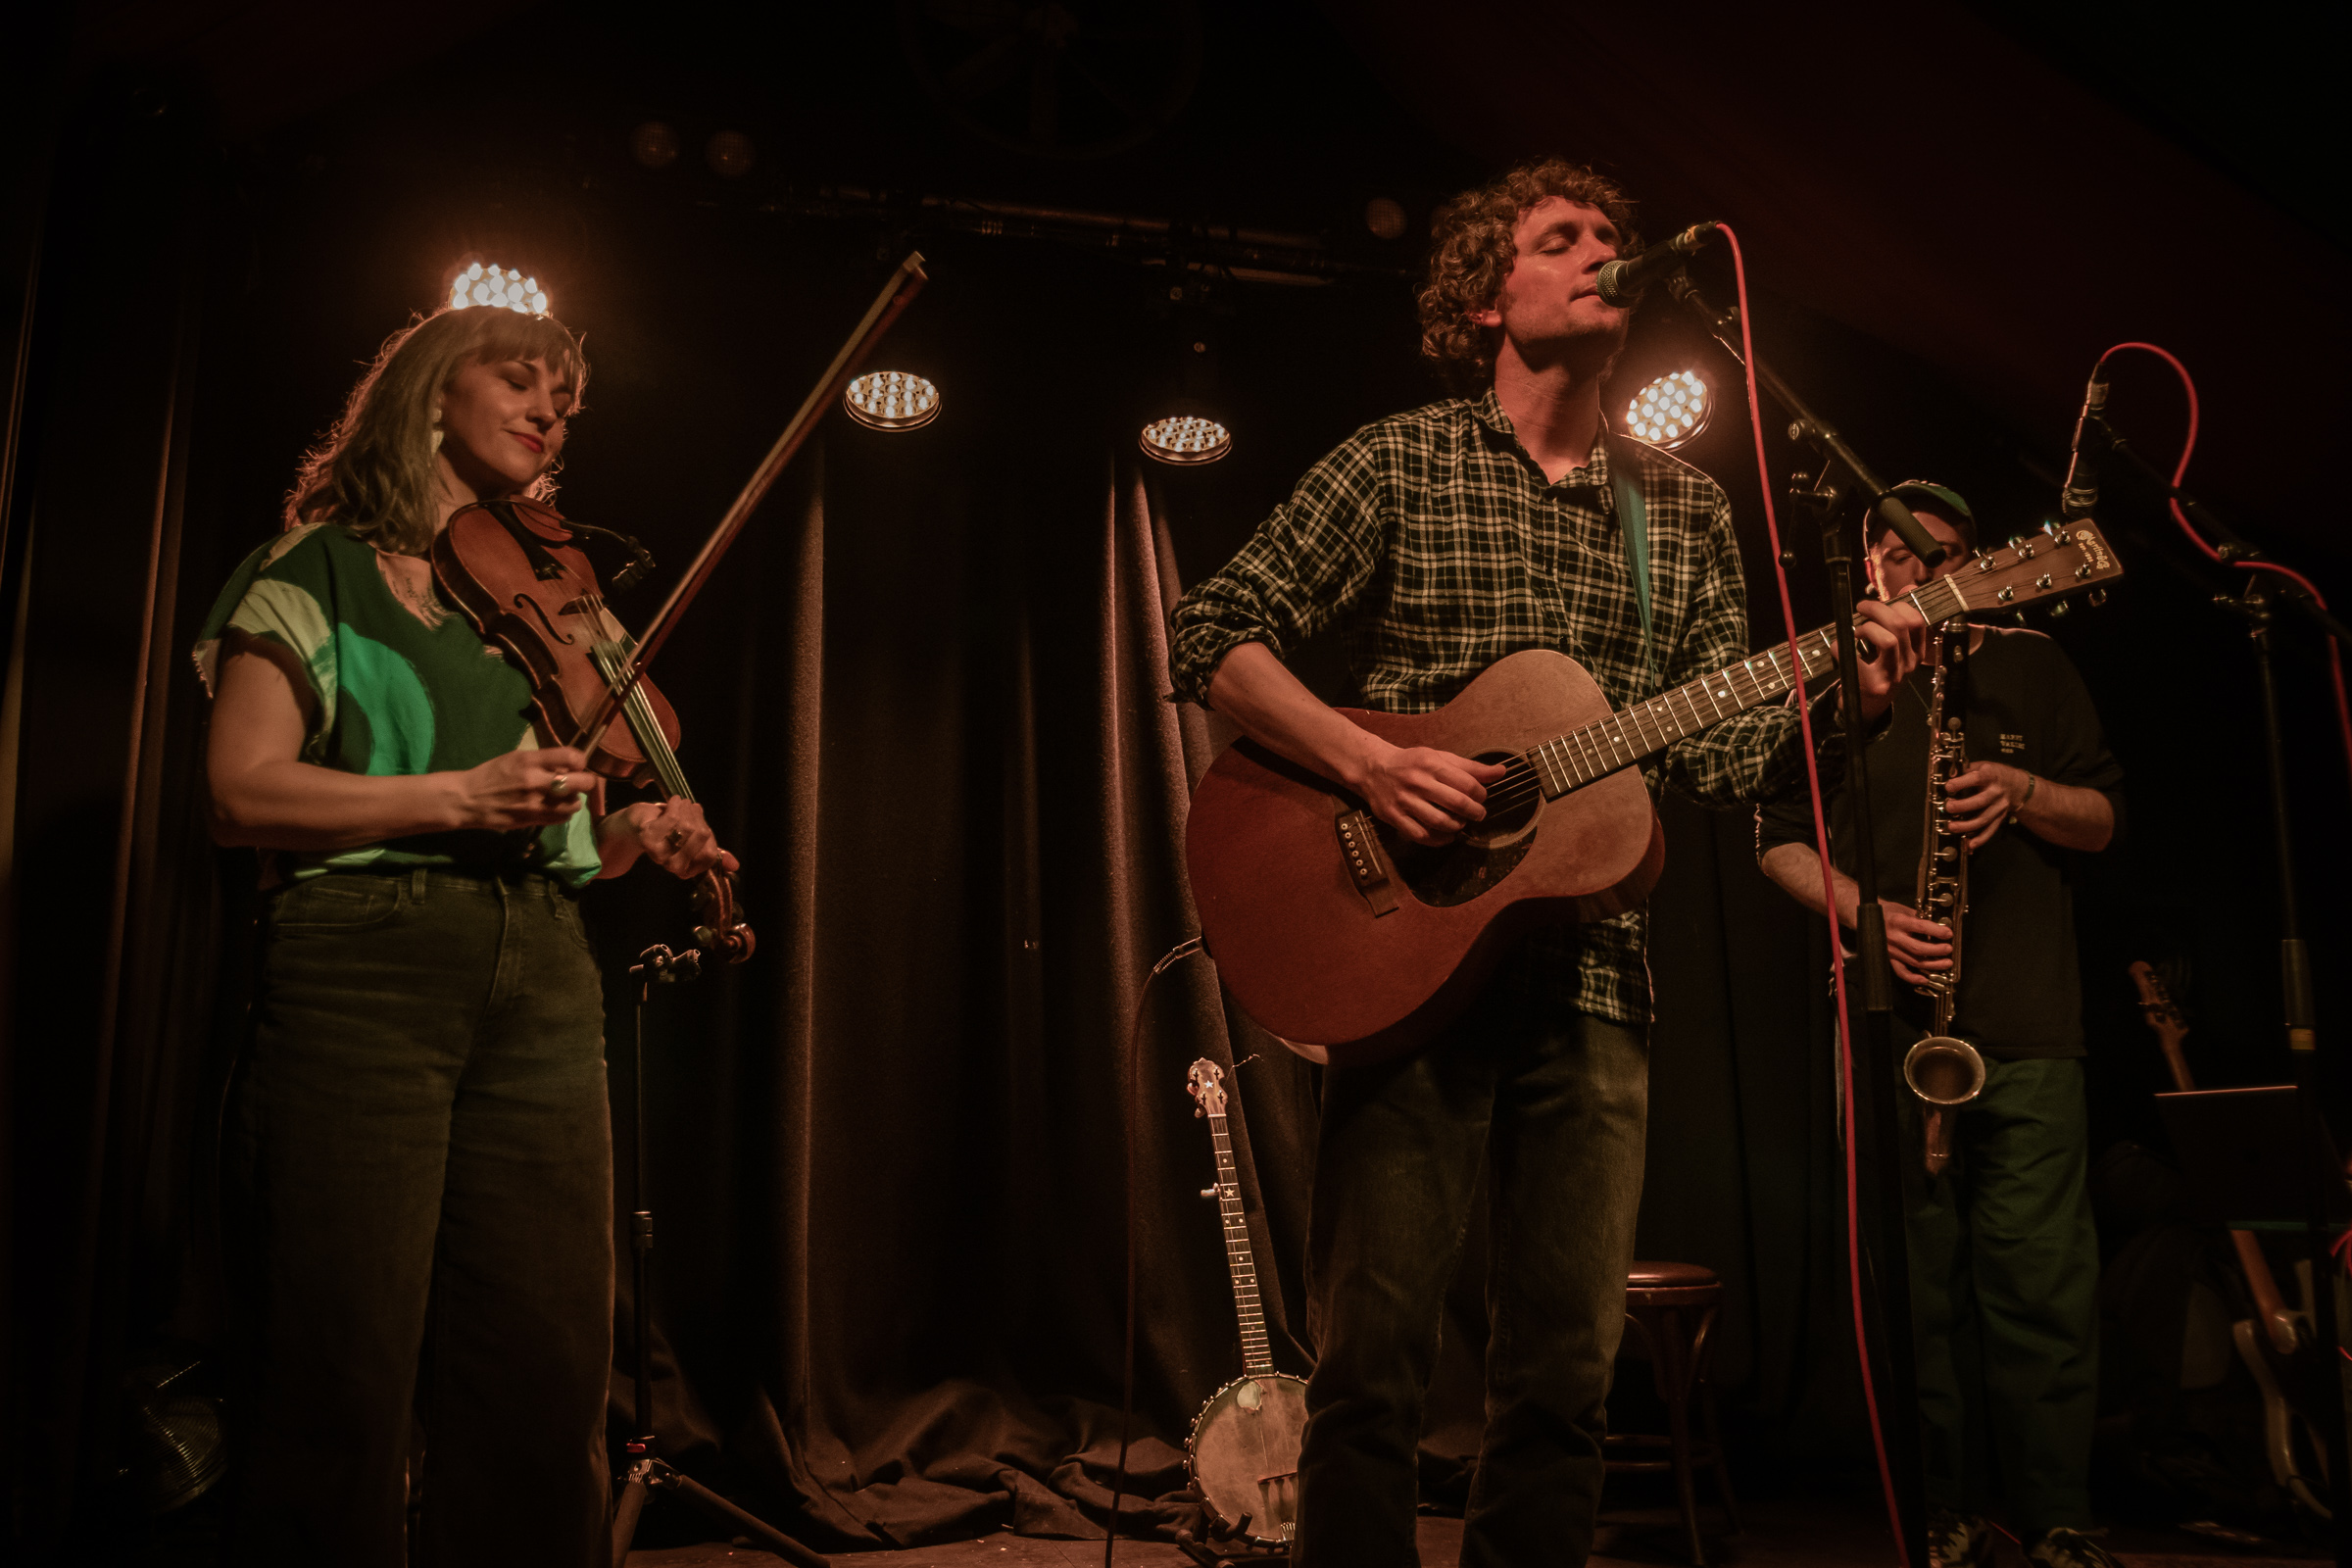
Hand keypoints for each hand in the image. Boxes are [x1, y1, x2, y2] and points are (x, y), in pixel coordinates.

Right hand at [454, 747, 588, 830]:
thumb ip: (543, 761)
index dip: (580, 761)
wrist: (468, 799)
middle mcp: (536, 781)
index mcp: (530, 760)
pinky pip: (562, 818)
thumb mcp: (516, 758)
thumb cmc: (492, 775)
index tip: (576, 765)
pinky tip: (556, 808)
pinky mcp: (533, 820)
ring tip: (564, 796)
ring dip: (574, 799)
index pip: (571, 757)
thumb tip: (569, 766)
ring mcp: (535, 803)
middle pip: (582, 782)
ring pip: (575, 803)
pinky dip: (565, 813)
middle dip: (586, 781)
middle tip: (580, 782)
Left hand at [614, 798, 736, 879]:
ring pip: (688, 828)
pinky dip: (676, 806)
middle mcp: (670, 863)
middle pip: (702, 838)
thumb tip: (735, 865)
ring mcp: (659, 851)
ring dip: (688, 811)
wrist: (627, 829)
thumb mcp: (688, 842)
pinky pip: (672, 819)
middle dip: (700, 819)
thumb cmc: (661, 834)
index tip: (703, 826)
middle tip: (694, 810)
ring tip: (684, 804)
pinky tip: (674, 801)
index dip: (710, 839)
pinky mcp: (648, 837)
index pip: (708, 856)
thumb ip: (710, 853)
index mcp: (682, 868)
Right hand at [1352, 741, 1506, 846]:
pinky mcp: (1393, 816)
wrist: (1373, 768)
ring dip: (1457, 827)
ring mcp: (1404, 800)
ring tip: (1461, 824)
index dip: (1481, 795)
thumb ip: (1470, 767)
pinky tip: (1446, 836)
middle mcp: (1417, 781)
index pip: (1467, 783)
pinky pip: (1421, 835)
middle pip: (1456, 803)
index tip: (1481, 798)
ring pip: (1439, 821)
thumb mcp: (1440, 757)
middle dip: (1474, 813)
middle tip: (1478, 815)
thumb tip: (1501, 772)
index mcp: (1431, 764)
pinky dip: (1438, 840)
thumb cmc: (1412, 763)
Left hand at [1845, 600, 1927, 721]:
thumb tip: (1908, 587)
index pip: (1917, 621)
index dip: (1899, 605)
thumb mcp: (1895, 645)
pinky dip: (1842, 646)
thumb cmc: (1879, 667)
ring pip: (1888, 640)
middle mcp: (1910, 664)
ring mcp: (1894, 675)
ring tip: (1857, 631)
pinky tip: (1840, 646)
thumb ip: (1899, 617)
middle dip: (1877, 609)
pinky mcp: (1875, 685)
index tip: (1884, 601)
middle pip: (1900, 626)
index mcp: (1917, 651)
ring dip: (1867, 628)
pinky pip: (1856, 658)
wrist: (1868, 704)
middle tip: (1861, 607)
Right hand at [1877, 899, 1952, 986]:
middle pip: (1918, 948)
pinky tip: (1925, 979)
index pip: (1920, 927)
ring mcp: (1891, 950)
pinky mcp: (1889, 958)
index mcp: (1898, 921)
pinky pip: (1901, 971)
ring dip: (1932, 965)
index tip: (1948, 933)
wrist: (1867, 918)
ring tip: (1947, 963)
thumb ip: (1920, 918)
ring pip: (1914, 961)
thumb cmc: (1888, 912)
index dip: (1936, 931)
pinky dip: (1913, 978)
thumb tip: (1940, 926)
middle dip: (1936, 950)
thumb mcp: (1904, 909)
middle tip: (1948, 949)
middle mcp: (1894, 937)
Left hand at [1943, 760, 2027, 848]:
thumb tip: (1947, 773)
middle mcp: (1996, 792)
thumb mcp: (1981, 766)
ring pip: (1984, 818)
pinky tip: (1969, 845)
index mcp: (1990, 775)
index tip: (1948, 787)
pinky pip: (1990, 830)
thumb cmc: (1993, 774)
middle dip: (1963, 806)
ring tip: (1952, 827)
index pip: (1976, 778)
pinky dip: (1980, 839)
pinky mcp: (2000, 818)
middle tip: (1948, 807)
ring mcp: (1999, 807)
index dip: (1961, 783)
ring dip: (1967, 825)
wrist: (2017, 786)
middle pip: (1980, 801)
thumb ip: (1964, 769)